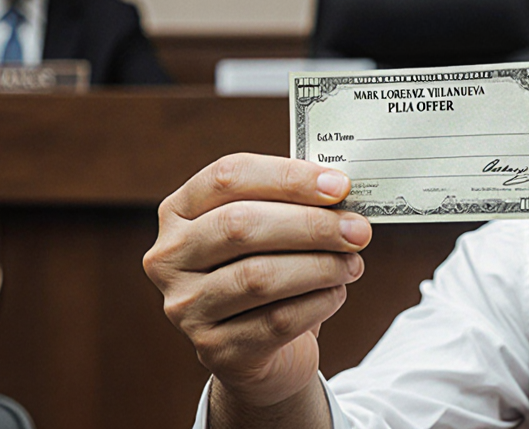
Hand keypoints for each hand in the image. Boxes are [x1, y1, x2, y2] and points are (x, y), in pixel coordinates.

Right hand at [143, 153, 370, 416]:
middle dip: (310, 225)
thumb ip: (293, 204)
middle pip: (240, 225)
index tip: (339, 186)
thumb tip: (340, 189)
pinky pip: (276, 321)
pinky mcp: (215, 350)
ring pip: (258, 276)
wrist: (264, 352)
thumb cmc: (270, 271)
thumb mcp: (271, 230)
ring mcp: (186, 307)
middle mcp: (170, 257)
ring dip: (319, 266)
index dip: (287, 176)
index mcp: (179, 212)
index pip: (228, 176)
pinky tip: (336, 293)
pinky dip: (317, 303)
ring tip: (352, 264)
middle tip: (358, 230)